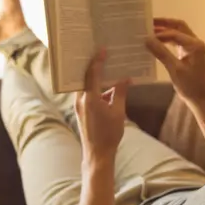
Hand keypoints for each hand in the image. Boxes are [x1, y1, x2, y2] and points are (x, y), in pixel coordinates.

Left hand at [76, 49, 129, 164]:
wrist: (97, 154)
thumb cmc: (109, 134)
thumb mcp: (118, 112)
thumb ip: (120, 93)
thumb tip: (125, 79)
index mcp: (90, 98)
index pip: (92, 73)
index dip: (98, 60)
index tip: (103, 50)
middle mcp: (80, 100)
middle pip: (87, 77)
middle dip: (96, 66)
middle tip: (104, 55)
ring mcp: (79, 106)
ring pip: (88, 87)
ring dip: (99, 80)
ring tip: (111, 72)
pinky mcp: (81, 111)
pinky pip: (88, 95)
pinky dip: (98, 90)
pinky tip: (110, 90)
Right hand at [145, 18, 204, 105]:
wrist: (199, 99)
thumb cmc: (189, 85)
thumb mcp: (174, 69)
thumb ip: (161, 52)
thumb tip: (146, 39)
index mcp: (195, 45)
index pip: (175, 33)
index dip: (160, 34)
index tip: (145, 35)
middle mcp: (196, 42)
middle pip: (179, 26)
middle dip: (164, 24)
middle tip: (148, 23)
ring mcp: (193, 47)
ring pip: (178, 33)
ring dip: (165, 31)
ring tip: (149, 30)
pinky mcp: (189, 53)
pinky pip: (177, 41)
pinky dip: (167, 39)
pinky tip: (156, 42)